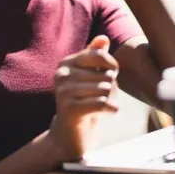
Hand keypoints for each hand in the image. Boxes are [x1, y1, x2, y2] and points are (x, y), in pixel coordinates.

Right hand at [49, 35, 118, 159]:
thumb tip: (103, 38)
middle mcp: (61, 75)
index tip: (111, 76)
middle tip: (104, 98)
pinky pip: (102, 103)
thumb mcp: (89, 77)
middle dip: (113, 88)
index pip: (99, 55)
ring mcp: (63, 92)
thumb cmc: (83, 101)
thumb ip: (95, 56)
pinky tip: (108, 113)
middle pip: (105, 75)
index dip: (112, 66)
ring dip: (112, 99)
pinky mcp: (69, 109)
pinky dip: (111, 110)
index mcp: (66, 63)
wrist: (70, 134)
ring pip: (106, 89)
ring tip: (104, 105)